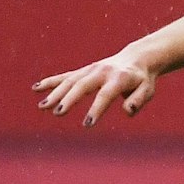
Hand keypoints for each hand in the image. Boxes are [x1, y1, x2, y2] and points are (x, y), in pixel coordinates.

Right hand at [35, 54, 156, 126]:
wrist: (136, 60)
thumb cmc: (142, 80)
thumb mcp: (147, 90)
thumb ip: (138, 100)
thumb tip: (127, 111)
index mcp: (118, 78)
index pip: (105, 95)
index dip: (96, 109)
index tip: (87, 124)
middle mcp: (101, 72)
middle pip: (82, 86)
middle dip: (69, 99)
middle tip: (58, 113)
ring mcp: (90, 70)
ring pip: (70, 81)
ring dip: (55, 93)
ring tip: (42, 107)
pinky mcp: (83, 71)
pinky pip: (65, 76)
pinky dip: (51, 82)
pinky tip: (36, 88)